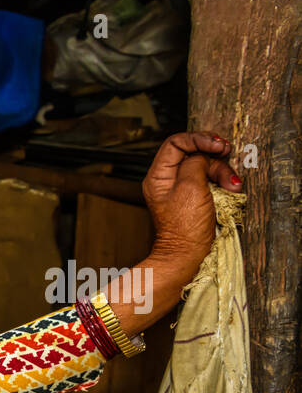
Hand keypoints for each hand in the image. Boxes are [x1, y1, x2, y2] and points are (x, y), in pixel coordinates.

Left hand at [143, 132, 242, 273]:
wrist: (187, 254)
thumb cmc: (185, 226)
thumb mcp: (190, 187)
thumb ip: (195, 163)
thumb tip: (202, 154)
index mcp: (158, 176)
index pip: (176, 143)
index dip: (198, 138)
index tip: (217, 145)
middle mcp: (168, 179)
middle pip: (194, 152)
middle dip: (214, 156)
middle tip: (228, 154)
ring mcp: (183, 187)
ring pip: (206, 165)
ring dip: (223, 171)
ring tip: (233, 186)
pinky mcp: (196, 195)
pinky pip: (211, 179)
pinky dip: (223, 181)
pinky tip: (233, 188)